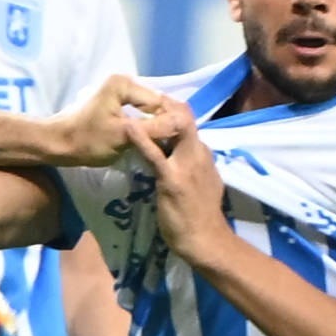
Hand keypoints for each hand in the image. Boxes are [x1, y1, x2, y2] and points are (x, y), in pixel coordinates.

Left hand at [59, 73, 194, 164]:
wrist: (58, 145)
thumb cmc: (87, 140)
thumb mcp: (123, 136)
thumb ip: (154, 128)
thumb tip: (183, 124)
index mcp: (124, 84)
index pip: (160, 102)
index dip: (170, 122)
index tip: (177, 143)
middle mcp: (124, 82)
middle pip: (155, 104)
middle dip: (162, 123)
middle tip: (171, 145)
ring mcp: (119, 92)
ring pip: (148, 110)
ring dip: (154, 127)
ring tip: (162, 145)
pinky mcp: (116, 104)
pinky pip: (138, 114)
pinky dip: (144, 127)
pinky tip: (148, 141)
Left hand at [125, 101, 233, 262]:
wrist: (205, 239)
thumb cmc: (202, 217)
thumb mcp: (207, 185)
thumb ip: (198, 168)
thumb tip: (192, 159)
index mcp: (204, 155)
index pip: (190, 126)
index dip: (174, 113)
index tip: (158, 105)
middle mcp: (198, 154)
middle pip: (185, 118)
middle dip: (167, 104)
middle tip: (147, 96)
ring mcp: (186, 165)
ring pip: (173, 129)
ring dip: (155, 115)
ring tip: (136, 103)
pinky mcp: (172, 178)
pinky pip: (155, 154)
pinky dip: (141, 139)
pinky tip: (128, 128)